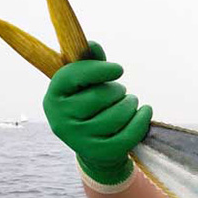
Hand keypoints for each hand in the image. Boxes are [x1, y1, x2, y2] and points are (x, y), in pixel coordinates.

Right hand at [43, 41, 152, 185]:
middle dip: (118, 90)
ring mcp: (80, 140)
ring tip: (129, 102)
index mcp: (53, 97)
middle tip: (120, 92)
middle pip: (100, 96)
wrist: (94, 146)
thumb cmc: (90, 105)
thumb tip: (93, 45)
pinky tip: (144, 111)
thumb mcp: (84, 84)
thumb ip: (90, 62)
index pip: (72, 76)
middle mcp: (61, 120)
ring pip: (118, 114)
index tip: (118, 69)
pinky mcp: (101, 152)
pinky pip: (130, 132)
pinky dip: (142, 118)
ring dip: (131, 103)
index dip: (98, 69)